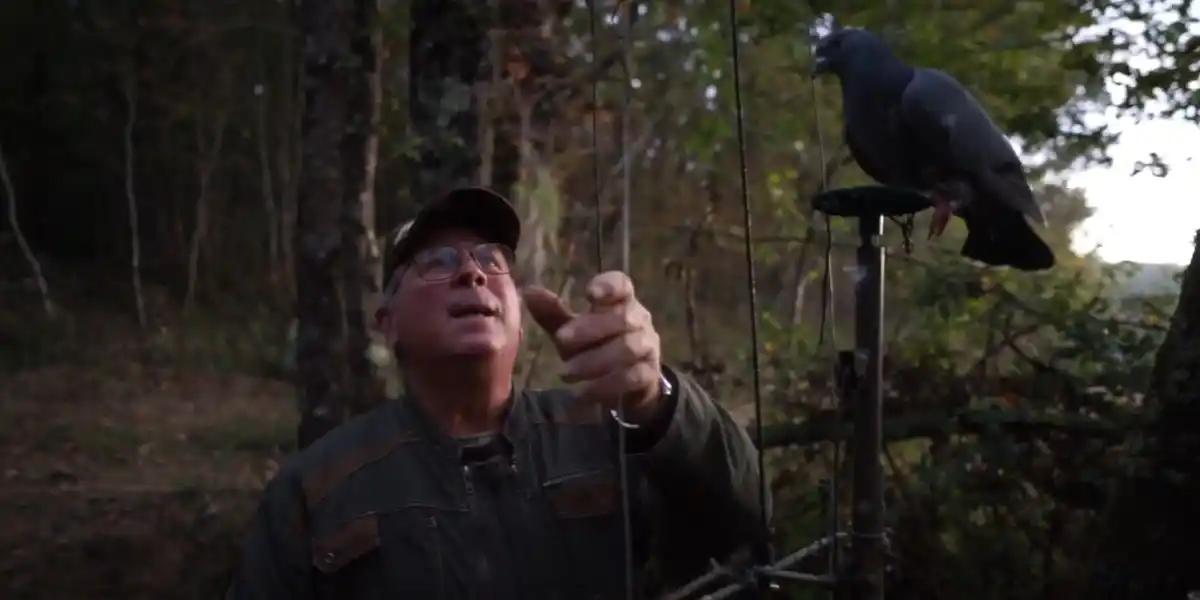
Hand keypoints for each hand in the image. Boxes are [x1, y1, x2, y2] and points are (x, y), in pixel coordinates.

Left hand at [523, 271, 662, 420]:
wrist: (629, 384)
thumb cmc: (597, 347)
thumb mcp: (573, 331)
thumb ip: (553, 313)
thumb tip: (529, 291)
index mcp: (621, 302)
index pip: (622, 285)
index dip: (609, 286)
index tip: (589, 293)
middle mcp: (639, 321)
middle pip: (623, 317)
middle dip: (591, 328)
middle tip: (561, 340)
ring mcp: (648, 347)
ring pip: (628, 348)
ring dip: (595, 360)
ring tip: (566, 372)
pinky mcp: (649, 374)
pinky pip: (631, 377)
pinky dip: (604, 385)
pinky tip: (582, 392)